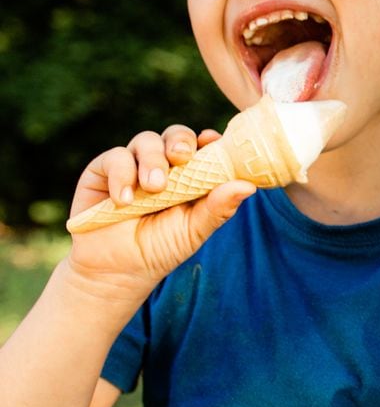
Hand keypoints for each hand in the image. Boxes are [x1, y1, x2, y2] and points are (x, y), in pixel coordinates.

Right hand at [67, 123, 255, 294]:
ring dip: (153, 161)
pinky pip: (114, 157)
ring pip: (146, 141)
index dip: (209, 140)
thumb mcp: (194, 230)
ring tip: (154, 188)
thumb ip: (218, 208)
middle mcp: (163, 164)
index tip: (212, 140)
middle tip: (182, 158)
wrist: (116, 270)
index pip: (202, 147)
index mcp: (190, 175)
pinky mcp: (103, 171)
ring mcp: (133, 165)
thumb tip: (249, 186)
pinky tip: (125, 200)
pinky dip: (122, 175)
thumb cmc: (161, 249)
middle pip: (175, 136)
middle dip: (180, 141)